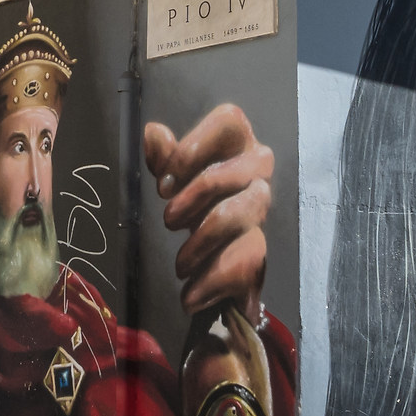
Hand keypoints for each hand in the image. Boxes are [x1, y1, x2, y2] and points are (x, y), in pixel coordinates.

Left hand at [143, 104, 272, 316]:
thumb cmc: (193, 201)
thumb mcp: (173, 177)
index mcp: (237, 143)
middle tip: (168, 220)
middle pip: (236, 172)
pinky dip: (210, 283)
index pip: (229, 120)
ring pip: (238, 216)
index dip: (194, 147)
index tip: (165, 181)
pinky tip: (191, 295)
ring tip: (180, 265)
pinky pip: (244, 262)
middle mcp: (258, 170)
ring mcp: (261, 210)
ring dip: (200, 243)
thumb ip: (164, 156)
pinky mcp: (260, 250)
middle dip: (196, 197)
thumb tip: (153, 133)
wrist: (211, 257)